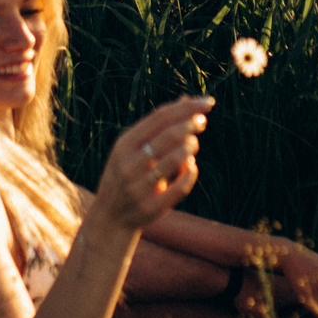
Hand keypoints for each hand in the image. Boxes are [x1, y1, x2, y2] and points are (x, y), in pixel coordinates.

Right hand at [90, 95, 209, 243]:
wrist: (110, 218)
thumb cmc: (129, 174)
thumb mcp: (135, 148)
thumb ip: (160, 126)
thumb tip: (186, 99)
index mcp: (124, 144)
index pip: (159, 118)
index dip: (186, 108)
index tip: (207, 103)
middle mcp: (128, 164)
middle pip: (166, 136)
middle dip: (189, 125)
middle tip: (203, 121)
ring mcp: (138, 187)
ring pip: (172, 160)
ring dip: (189, 148)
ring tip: (193, 143)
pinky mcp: (150, 208)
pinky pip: (178, 188)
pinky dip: (190, 174)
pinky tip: (192, 166)